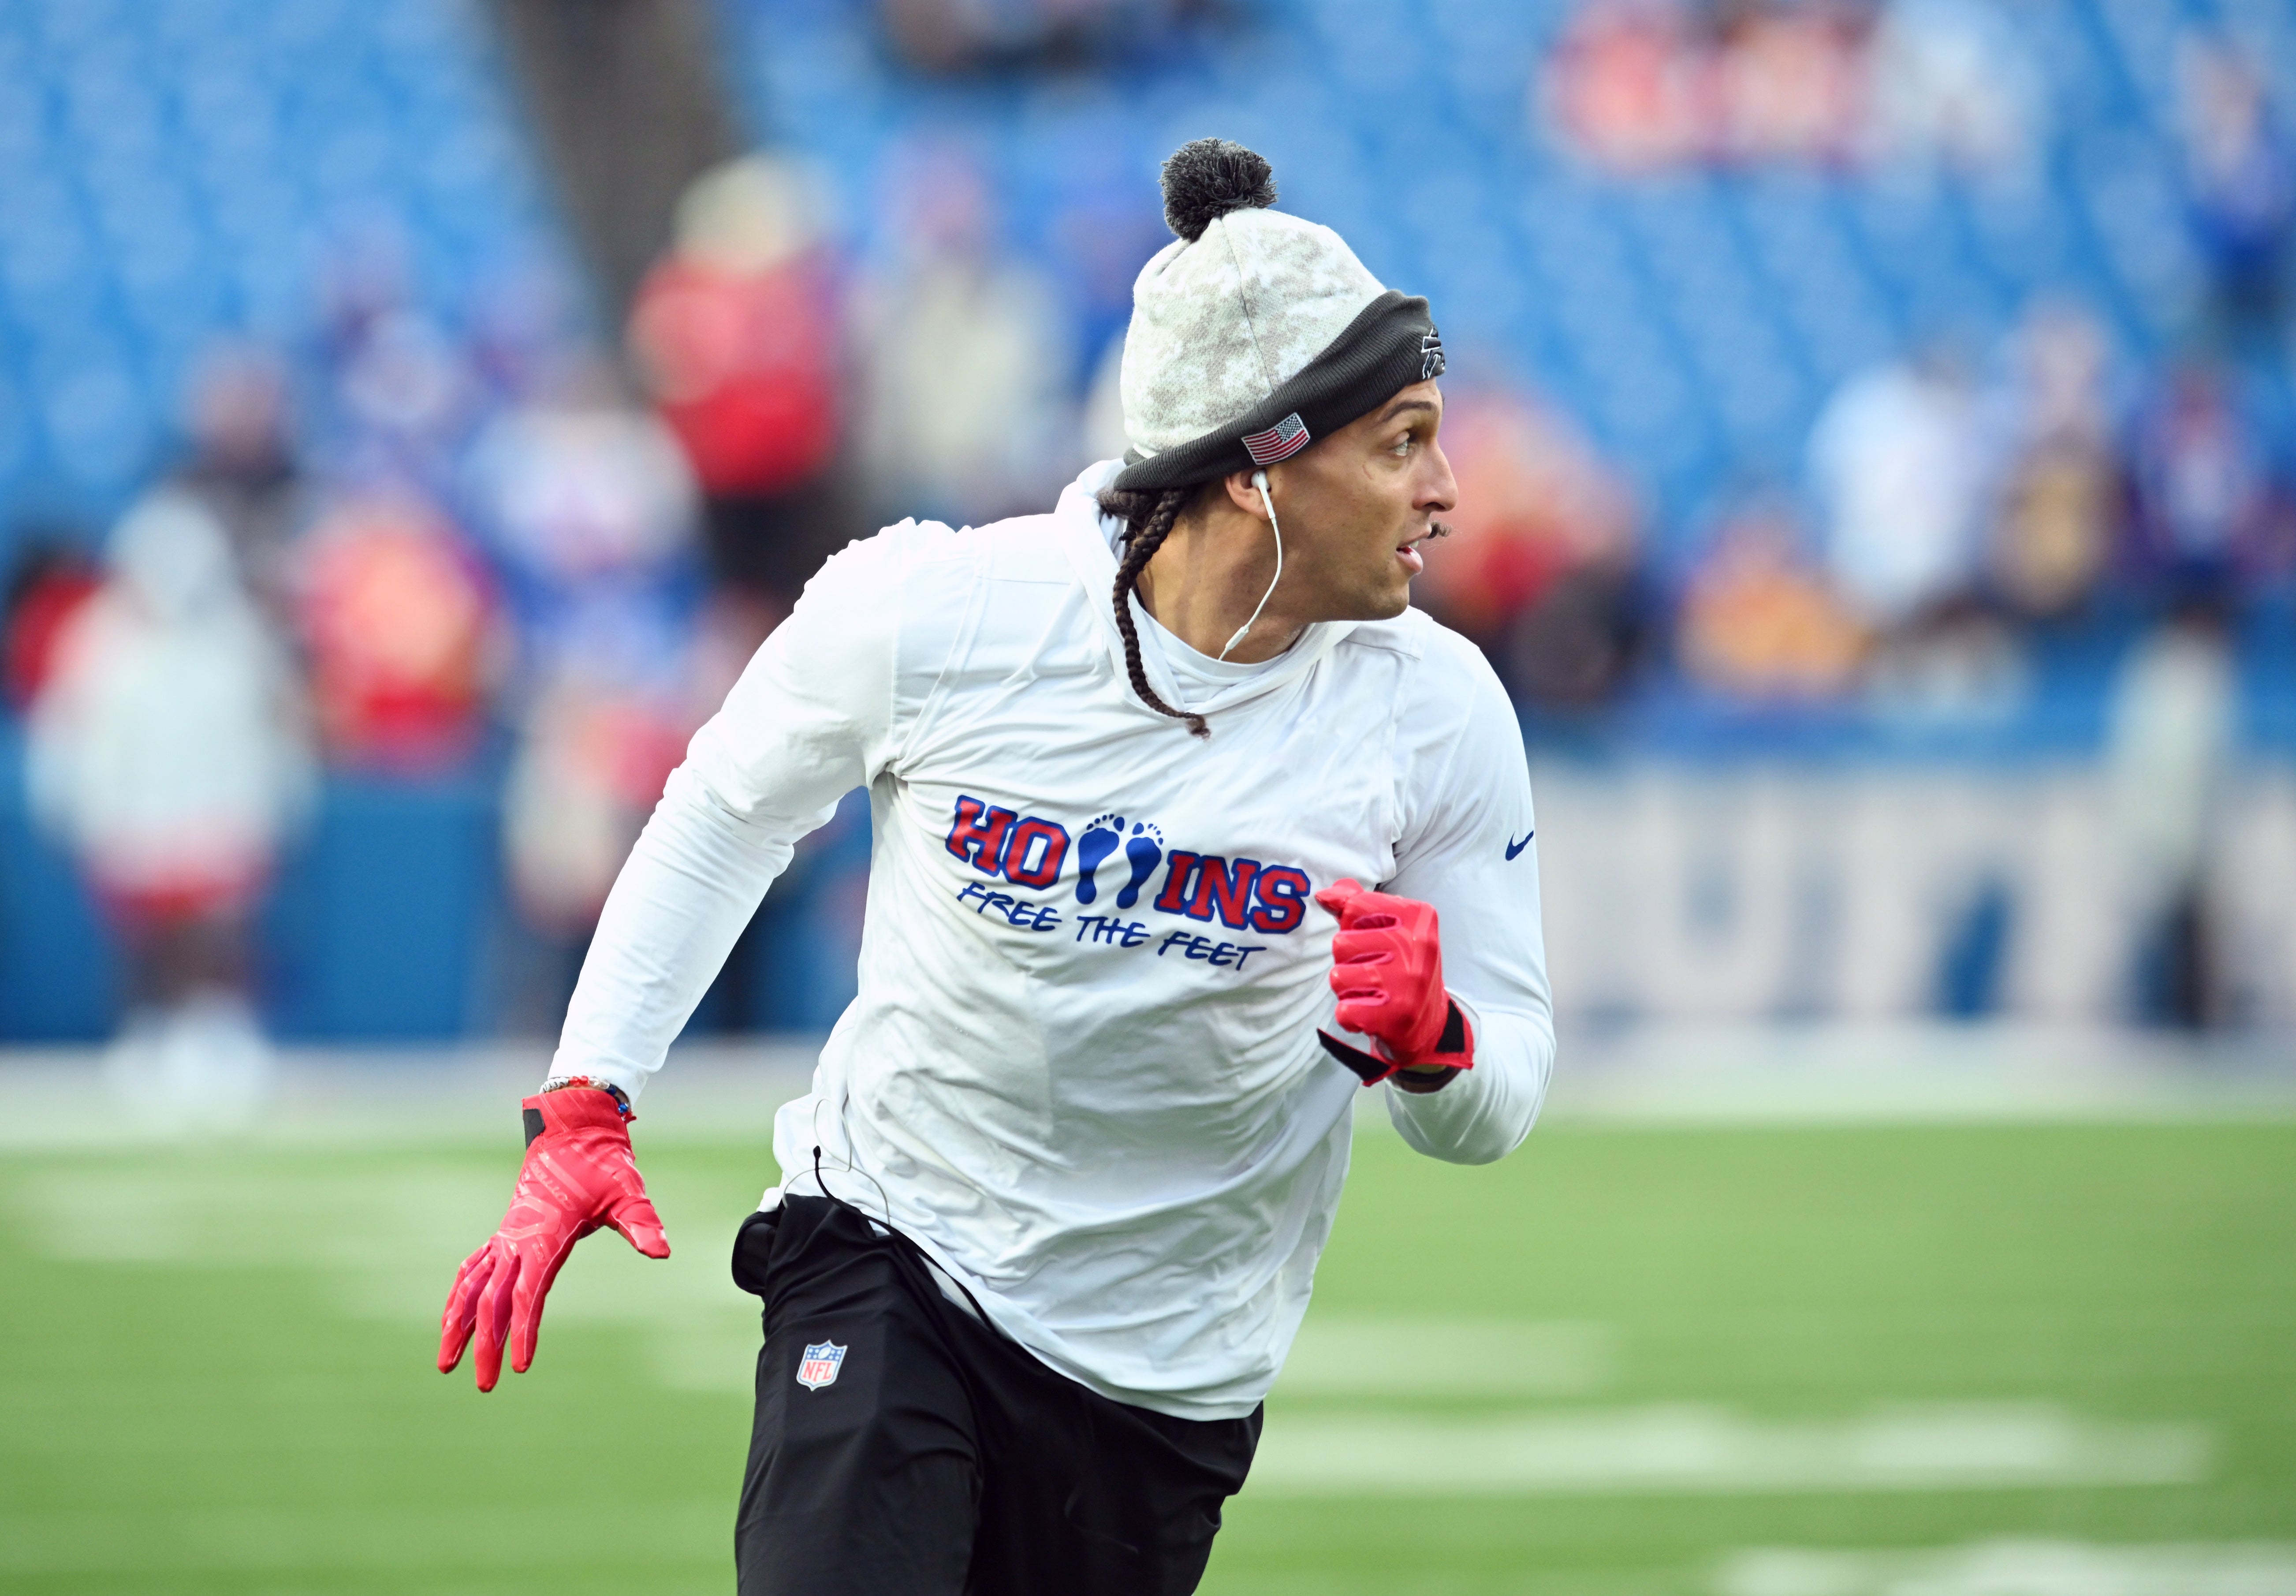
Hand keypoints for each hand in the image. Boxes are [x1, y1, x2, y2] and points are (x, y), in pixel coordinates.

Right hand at [439, 1086, 668, 1391]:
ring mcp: (506, 1236)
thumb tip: (661, 1251)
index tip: (520, 1365)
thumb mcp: (627, 1191)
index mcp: (544, 1235)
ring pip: (472, 1287)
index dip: (523, 1330)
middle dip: (484, 1344)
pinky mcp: (505, 1233)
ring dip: (457, 1324)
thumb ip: (641, 1223)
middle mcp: (517, 1239)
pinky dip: (459, 1296)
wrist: (572, 1129)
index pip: (527, 1293)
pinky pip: (473, 1269)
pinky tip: (452, 1319)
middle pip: (492, 1300)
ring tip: (446, 1362)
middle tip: (484, 1385)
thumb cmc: (603, 1163)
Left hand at [1313, 879, 1473, 1085]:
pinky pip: (1344, 1010)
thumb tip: (1324, 895)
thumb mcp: (1389, 928)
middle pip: (1341, 943)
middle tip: (1373, 971)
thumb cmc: (1401, 967)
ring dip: (1347, 989)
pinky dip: (1349, 1015)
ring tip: (1371, 992)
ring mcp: (1408, 982)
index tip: (1372, 939)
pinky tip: (1369, 1013)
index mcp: (1418, 916)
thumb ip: (1356, 905)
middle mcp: (1417, 945)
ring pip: (1338, 977)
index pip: (1355, 906)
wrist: (1430, 1022)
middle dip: (1347, 960)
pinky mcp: (1395, 1015)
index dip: (1352, 925)